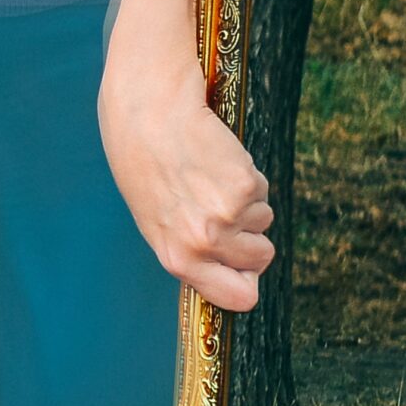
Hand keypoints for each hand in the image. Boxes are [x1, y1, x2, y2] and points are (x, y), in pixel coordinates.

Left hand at [98, 46, 274, 311]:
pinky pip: (263, 189)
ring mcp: (227, 215)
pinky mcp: (245, 185)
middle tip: (216, 202)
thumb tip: (228, 271)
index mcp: (176, 258)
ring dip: (246, 200)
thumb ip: (186, 247)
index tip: (239, 264)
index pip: (238, 299)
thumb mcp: (153, 216)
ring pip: (264, 220)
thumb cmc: (141, 158)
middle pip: (261, 259)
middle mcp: (203, 243)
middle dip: (250, 234)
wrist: (146, 107)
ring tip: (207, 173)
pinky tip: (216, 156)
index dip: (244, 280)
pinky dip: (247, 174)